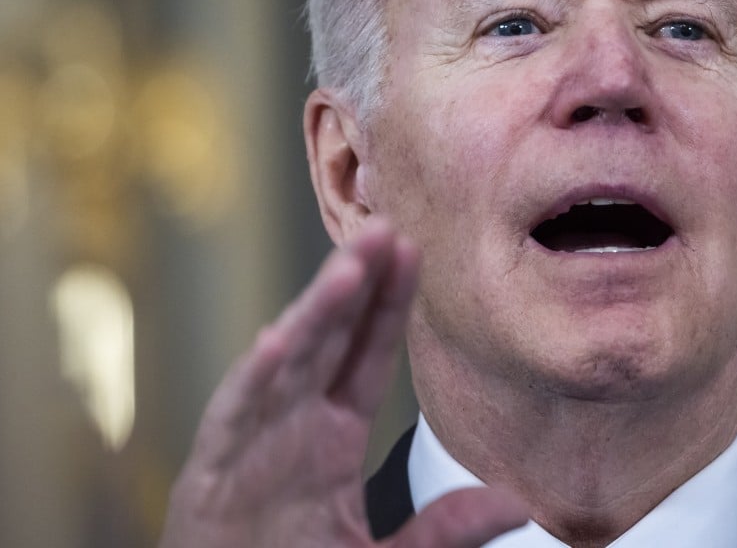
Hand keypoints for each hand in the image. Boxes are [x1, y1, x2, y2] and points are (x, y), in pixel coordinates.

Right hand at [159, 217, 527, 546]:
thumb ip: (443, 530)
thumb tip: (515, 504)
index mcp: (333, 435)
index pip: (366, 354)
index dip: (388, 304)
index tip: (412, 252)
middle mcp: (294, 424)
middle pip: (330, 339)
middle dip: (356, 284)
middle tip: (386, 228)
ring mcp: (254, 440)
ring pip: (286, 361)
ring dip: (316, 314)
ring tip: (349, 268)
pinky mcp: (213, 470)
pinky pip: (235, 415)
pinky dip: (254, 378)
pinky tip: (277, 339)